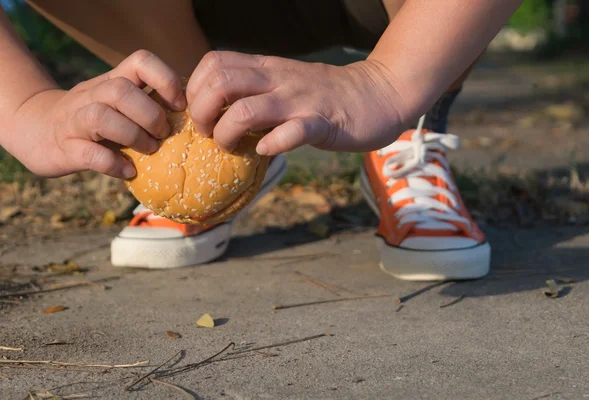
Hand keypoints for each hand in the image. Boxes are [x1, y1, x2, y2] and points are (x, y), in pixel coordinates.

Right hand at [12, 50, 185, 178]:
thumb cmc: (94, 121)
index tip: (180, 104)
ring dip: (134, 135)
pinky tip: (129, 170)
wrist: (37, 130)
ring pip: (102, 116)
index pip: (141, 61)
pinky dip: (114, 164)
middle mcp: (93, 95)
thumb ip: (149, 105)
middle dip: (151, 114)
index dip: (165, 79)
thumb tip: (196, 118)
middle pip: (121, 90)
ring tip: (150, 150)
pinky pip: (90, 154)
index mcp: (113, 81)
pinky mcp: (65, 148)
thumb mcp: (119, 105)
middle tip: (164, 133)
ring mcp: (75, 120)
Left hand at [186, 51, 409, 154]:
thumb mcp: (285, 80)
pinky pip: (290, 134)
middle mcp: (279, 79)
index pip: (214, 63)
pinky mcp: (321, 123)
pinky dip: (271, 145)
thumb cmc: (325, 94)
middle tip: (208, 134)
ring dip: (228, 133)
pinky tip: (267, 150)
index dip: (195, 89)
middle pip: (221, 84)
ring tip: (232, 146)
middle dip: (202, 113)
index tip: (201, 113)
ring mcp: (300, 100)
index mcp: (267, 67)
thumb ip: (255, 87)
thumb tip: (218, 107)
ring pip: (246, 110)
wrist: (377, 95)